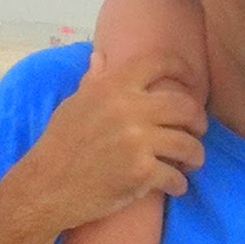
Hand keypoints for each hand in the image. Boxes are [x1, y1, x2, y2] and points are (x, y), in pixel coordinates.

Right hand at [0, 52, 207, 234]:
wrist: (45, 187)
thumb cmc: (58, 144)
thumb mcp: (74, 105)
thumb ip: (94, 81)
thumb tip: (100, 57)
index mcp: (113, 86)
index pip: (159, 63)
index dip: (183, 70)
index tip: (192, 81)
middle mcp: (129, 109)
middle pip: (185, 106)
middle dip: (198, 120)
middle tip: (198, 130)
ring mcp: (137, 141)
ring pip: (188, 144)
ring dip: (195, 155)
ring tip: (193, 161)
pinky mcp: (141, 172)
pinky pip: (175, 176)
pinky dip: (180, 183)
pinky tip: (177, 186)